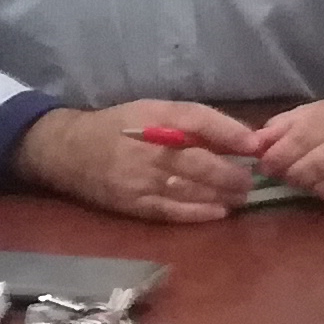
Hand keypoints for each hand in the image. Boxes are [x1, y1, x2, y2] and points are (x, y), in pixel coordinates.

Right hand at [18, 101, 257, 223]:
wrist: (68, 150)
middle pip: (199, 161)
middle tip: (251, 180)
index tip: (254, 144)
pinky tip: (217, 212)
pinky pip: (172, 210)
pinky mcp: (134, 203)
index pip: (197, 120)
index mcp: (154, 117)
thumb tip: (236, 136)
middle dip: (232, 174)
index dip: (229, 132)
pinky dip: (198, 213)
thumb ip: (190, 121)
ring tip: (241, 197)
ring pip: (190, 189)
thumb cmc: (118, 126)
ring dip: (221, 195)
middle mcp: (149, 147)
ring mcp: (141, 179)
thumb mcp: (152, 110)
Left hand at [249, 93, 323, 211]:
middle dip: (293, 175)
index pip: (304, 136)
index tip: (266, 165)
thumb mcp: (319, 112)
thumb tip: (255, 143)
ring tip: (309, 183)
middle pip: (317, 165)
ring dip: (313, 189)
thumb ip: (285, 125)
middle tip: (285, 177)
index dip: (280, 154)